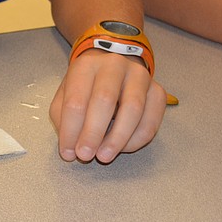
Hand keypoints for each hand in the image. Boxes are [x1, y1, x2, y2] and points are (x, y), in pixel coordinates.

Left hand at [50, 50, 165, 162]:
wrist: (113, 68)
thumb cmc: (86, 86)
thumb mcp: (66, 95)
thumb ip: (64, 119)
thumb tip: (71, 151)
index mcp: (85, 65)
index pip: (76, 100)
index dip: (71, 130)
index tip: (69, 152)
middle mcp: (113, 65)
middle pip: (104, 100)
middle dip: (93, 134)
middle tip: (86, 156)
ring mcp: (139, 76)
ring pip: (133, 109)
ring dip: (117, 139)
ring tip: (104, 156)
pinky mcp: (158, 91)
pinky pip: (151, 120)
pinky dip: (137, 140)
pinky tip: (123, 148)